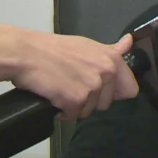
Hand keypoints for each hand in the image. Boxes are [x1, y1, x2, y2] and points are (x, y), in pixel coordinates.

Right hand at [11, 32, 139, 120]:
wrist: (27, 53)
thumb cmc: (56, 49)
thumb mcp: (89, 46)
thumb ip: (112, 50)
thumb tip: (129, 41)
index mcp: (113, 60)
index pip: (130, 90)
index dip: (115, 93)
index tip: (102, 90)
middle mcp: (107, 73)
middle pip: (107, 104)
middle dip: (91, 100)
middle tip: (74, 86)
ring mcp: (92, 87)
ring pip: (89, 111)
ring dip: (75, 106)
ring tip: (62, 89)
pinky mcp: (75, 100)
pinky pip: (73, 116)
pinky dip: (62, 112)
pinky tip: (54, 98)